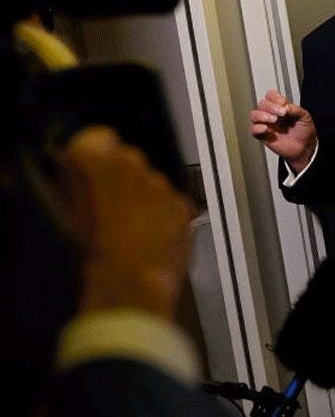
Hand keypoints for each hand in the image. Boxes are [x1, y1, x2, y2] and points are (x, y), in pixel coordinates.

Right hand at [58, 126, 193, 318]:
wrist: (129, 283)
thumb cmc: (93, 254)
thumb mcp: (66, 214)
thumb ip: (77, 185)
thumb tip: (79, 179)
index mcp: (92, 161)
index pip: (97, 137)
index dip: (96, 153)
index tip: (94, 166)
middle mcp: (130, 164)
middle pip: (128, 160)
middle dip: (122, 179)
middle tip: (112, 207)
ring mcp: (159, 184)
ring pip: (153, 183)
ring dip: (145, 199)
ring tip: (131, 229)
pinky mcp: (182, 203)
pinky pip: (173, 203)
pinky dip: (165, 216)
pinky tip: (152, 238)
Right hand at [249, 89, 316, 172]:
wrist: (305, 147)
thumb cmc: (304, 131)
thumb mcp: (305, 117)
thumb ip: (295, 110)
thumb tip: (285, 106)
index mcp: (281, 107)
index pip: (271, 96)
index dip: (275, 97)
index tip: (283, 103)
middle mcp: (272, 114)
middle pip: (262, 103)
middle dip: (271, 107)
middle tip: (282, 113)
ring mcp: (267, 125)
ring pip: (254, 115)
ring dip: (262, 115)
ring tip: (274, 120)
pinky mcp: (263, 136)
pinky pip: (253, 130)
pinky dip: (256, 128)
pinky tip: (265, 128)